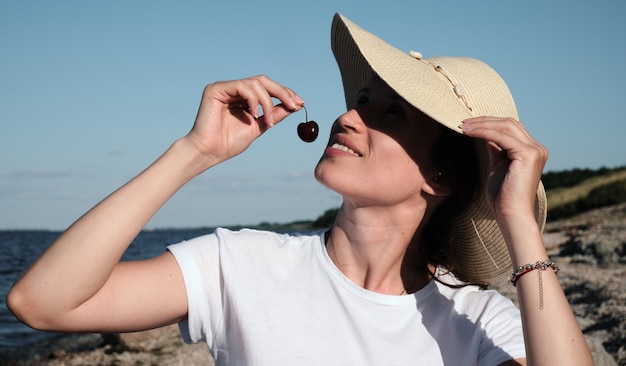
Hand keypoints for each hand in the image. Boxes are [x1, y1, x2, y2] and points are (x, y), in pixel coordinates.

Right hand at [185, 75, 303, 164]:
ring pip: (255, 83)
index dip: (284, 93)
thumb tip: (296, 105)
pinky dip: (253, 99)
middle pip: (263, 81)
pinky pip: (242, 86)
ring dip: (267, 102)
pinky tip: (254, 114)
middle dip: (282, 92)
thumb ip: (274, 114)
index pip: (267, 88)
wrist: (210, 152)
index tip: (300, 103)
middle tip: (294, 104)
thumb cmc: (229, 142)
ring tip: (268, 121)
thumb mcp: (260, 126)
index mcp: (243, 97)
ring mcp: (225, 87)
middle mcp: (234, 89)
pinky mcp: (216, 89)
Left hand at [461, 117, 547, 225]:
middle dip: (484, 120)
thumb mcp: (498, 166)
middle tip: (462, 122)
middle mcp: (538, 148)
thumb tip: (486, 133)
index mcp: (533, 150)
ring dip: (481, 124)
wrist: (511, 215)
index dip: (489, 123)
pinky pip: (502, 137)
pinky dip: (483, 132)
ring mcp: (535, 150)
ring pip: (505, 126)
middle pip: (509, 123)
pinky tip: (468, 132)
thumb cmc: (503, 196)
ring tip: (462, 126)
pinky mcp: (528, 155)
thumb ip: (497, 149)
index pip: (511, 128)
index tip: (468, 124)